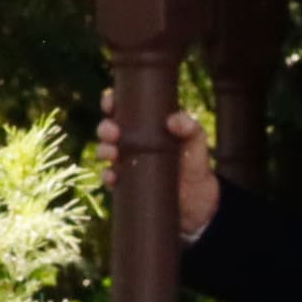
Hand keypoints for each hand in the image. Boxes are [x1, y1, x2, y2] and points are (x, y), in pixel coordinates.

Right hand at [93, 93, 218, 238]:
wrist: (198, 199)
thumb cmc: (195, 163)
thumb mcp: (196, 141)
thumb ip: (190, 127)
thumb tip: (172, 120)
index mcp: (145, 125)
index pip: (123, 109)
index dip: (111, 103)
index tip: (110, 102)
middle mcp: (132, 142)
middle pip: (108, 130)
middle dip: (105, 128)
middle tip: (113, 132)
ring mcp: (127, 162)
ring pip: (105, 152)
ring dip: (103, 150)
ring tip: (113, 154)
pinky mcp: (127, 183)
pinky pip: (109, 178)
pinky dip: (107, 176)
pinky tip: (113, 176)